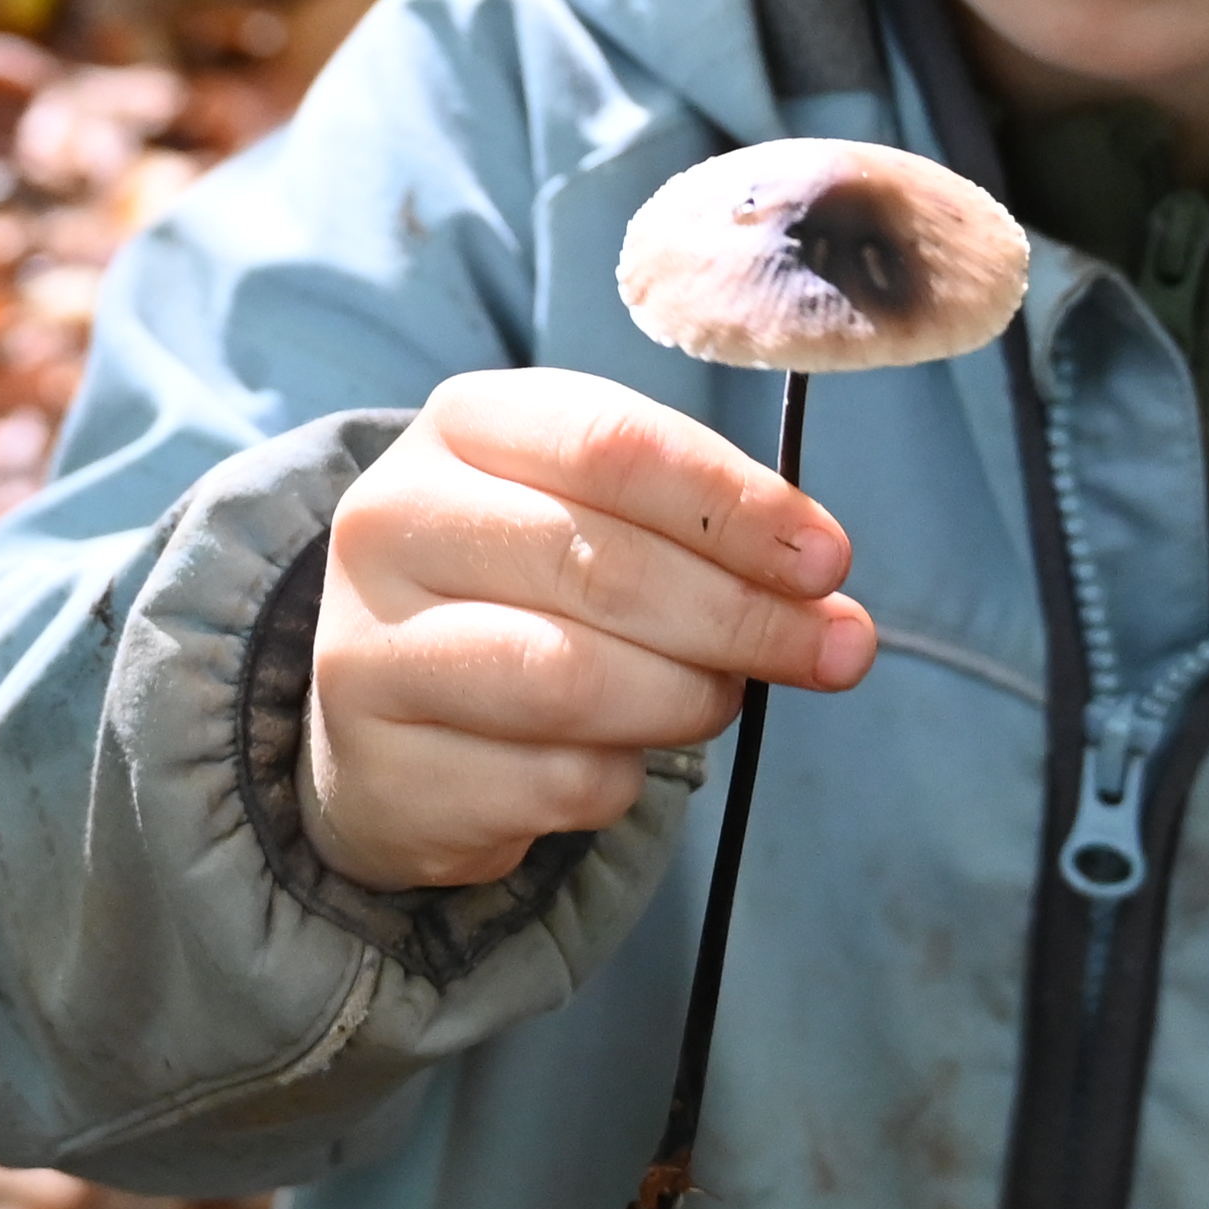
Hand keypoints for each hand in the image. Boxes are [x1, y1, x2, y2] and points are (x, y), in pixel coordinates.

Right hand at [297, 368, 873, 893]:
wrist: (382, 706)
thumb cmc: (521, 587)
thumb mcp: (594, 510)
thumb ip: (700, 529)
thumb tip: (826, 595)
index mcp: (459, 426)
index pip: (611, 444)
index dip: (735, 506)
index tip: (830, 561)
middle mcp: (393, 524)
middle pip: (602, 567)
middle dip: (744, 617)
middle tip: (838, 651)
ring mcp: (370, 650)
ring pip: (575, 681)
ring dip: (687, 701)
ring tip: (716, 699)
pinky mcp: (386, 770)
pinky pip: (557, 782)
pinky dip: (621, 776)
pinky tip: (613, 754)